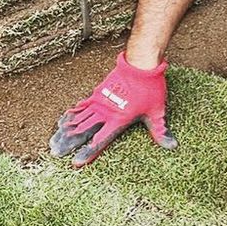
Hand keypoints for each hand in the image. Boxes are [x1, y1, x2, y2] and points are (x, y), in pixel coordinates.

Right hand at [49, 52, 176, 166]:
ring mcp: (100, 101)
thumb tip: (172, 146)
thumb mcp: (157, 111)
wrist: (141, 63)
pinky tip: (64, 119)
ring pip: (79, 118)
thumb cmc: (149, 87)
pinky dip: (72, 113)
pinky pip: (82, 105)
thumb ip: (160, 131)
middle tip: (56, 153)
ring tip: (54, 141)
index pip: (100, 140)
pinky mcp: (98, 91)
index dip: (88, 152)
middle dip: (70, 143)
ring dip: (66, 131)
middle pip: (83, 131)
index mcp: (118, 120)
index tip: (76, 162)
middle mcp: (105, 112)